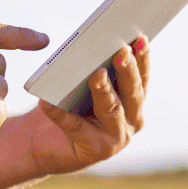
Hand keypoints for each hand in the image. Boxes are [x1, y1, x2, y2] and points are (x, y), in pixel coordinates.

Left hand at [29, 36, 150, 175]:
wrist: (45, 141)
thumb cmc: (69, 104)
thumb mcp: (84, 82)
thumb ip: (95, 68)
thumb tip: (91, 46)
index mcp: (134, 99)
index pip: (142, 75)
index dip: (142, 57)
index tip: (140, 38)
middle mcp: (132, 119)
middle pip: (132, 92)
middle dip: (127, 70)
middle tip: (122, 51)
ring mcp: (117, 137)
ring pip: (112, 110)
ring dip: (105, 91)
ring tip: (96, 75)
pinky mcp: (96, 150)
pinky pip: (76, 128)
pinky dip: (62, 114)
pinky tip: (48, 102)